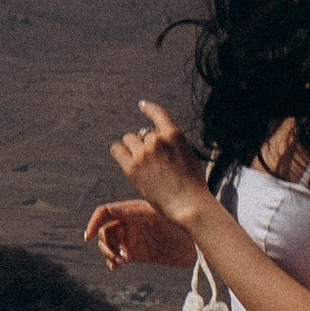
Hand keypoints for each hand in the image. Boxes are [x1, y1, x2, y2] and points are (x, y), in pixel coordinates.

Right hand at [81, 194, 196, 277]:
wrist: (202, 243)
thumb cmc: (187, 224)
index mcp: (134, 210)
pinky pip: (118, 258)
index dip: (94, 222)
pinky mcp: (139, 254)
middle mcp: (131, 224)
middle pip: (104, 231)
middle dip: (105, 243)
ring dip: (108, 254)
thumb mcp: (166, 216)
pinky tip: (116, 267)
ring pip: (108, 245)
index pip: (106, 212)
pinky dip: (112, 263)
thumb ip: (145, 216)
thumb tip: (123, 217)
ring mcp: (134, 239)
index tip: (88, 237)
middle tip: (117, 256)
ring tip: (119, 262)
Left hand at [109, 101, 213, 234]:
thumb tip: (154, 140)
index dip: (148, 108)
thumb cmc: (193, 186)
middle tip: (151, 160)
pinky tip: (121, 155)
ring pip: (129, 140)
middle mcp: (157, 140)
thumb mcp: (188, 156)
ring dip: (133, 148)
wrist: (189, 205)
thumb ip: (172, 145)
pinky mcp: (132, 167)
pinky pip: (117, 149)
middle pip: (142, 133)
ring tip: (140, 163)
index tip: (142, 105)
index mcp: (174, 135)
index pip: (158, 113)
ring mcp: (143, 153)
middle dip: (145, 143)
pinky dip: (119, 152)